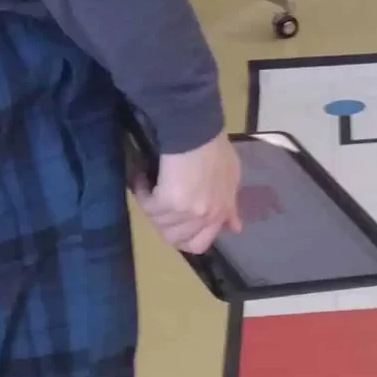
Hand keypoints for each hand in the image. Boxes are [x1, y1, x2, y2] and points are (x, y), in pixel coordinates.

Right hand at [133, 130, 241, 254]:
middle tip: (157, 206)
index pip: (200, 244)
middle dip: (163, 224)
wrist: (197, 131)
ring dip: (151, 207)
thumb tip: (235, 229)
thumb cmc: (215, 149)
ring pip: (158, 224)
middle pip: (174, 239)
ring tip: (149, 187)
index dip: (184, 239)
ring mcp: (187, 212)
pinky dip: (142, 194)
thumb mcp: (232, 178)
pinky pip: (147, 207)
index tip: (174, 225)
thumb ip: (231, 206)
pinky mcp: (168, 202)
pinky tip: (142, 179)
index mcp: (221, 212)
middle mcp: (205, 217)